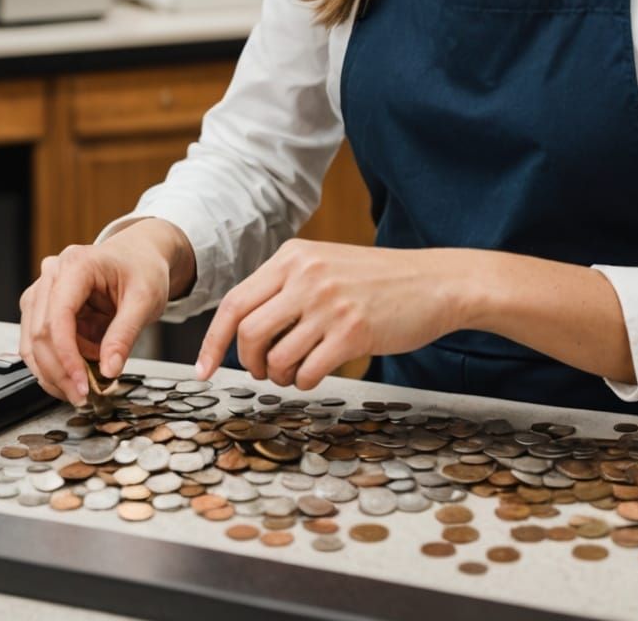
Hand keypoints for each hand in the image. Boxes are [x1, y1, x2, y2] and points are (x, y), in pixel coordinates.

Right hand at [18, 218, 193, 404]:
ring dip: (54, 372)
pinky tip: (77, 372)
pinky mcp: (43, 307)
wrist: (140, 255)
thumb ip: (125, 335)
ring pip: (31, 342)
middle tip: (82, 396)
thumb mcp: (145, 300)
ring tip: (83, 386)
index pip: (58, 317)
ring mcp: (43, 291)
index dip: (66, 356)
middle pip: (39, 333)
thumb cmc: (142, 268)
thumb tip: (109, 371)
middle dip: (59, 372)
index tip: (82, 385)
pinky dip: (56, 364)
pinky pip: (38, 343)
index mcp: (77, 265)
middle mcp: (52, 274)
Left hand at [194, 240, 465, 390]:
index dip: (213, 342)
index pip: (234, 302)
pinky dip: (306, 382)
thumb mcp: (325, 264)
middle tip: (264, 372)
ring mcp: (329, 303)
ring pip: (276, 357)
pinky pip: (308, 372)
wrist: (434, 282)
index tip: (203, 370)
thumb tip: (241, 328)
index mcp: (293, 256)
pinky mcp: (353, 332)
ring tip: (296, 372)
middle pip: (248, 332)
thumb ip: (285, 286)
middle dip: (248, 363)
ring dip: (280, 376)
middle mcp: (306, 275)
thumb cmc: (377, 280)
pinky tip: (318, 373)